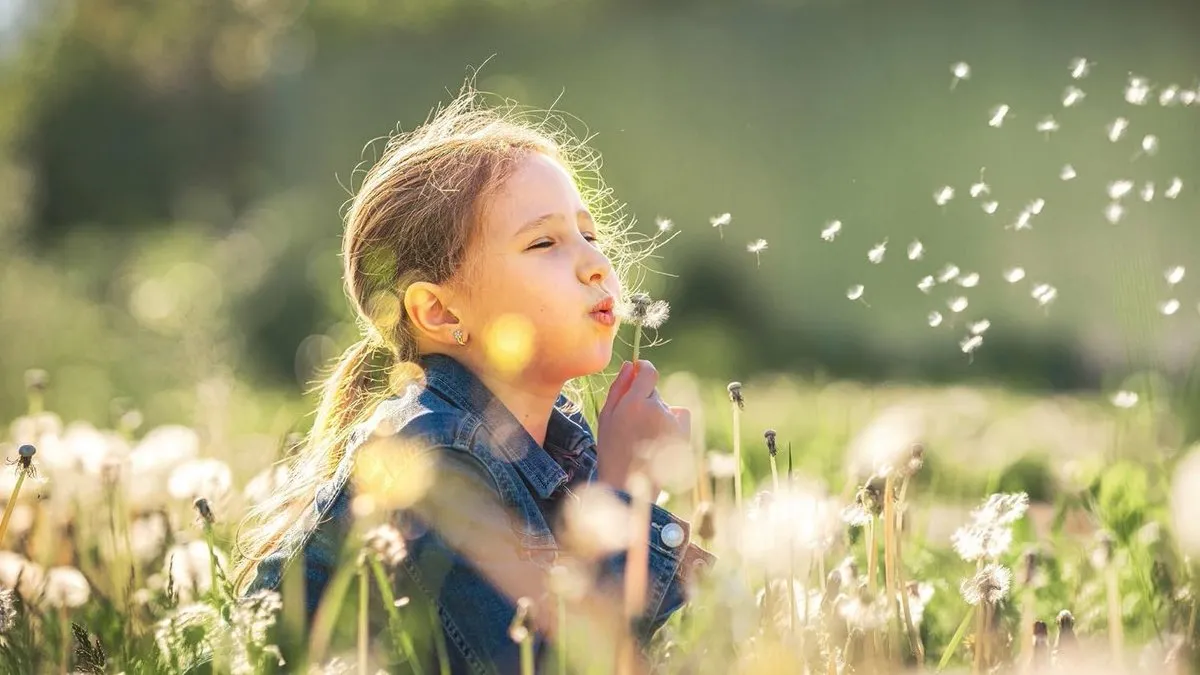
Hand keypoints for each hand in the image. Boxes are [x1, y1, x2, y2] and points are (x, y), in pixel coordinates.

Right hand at [595, 360, 690, 492]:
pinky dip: (672, 421)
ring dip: (658, 413)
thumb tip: (630, 365)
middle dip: (645, 399)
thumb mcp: (606, 417)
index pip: (648, 371)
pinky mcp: (683, 434)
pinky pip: (679, 415)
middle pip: (654, 392)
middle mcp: (657, 410)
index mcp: (634, 404)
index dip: (644, 368)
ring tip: (645, 436)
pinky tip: (660, 437)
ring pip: (665, 405)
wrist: (628, 484)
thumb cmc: (611, 450)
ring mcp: (672, 423)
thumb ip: (618, 388)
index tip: (639, 371)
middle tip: (633, 423)